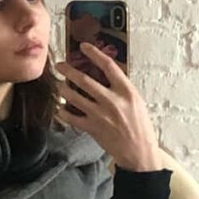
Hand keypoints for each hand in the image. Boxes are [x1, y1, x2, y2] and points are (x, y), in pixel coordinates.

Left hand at [52, 43, 161, 171]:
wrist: (139, 152)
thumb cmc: (140, 125)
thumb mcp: (136, 101)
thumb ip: (120, 88)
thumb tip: (104, 74)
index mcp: (126, 91)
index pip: (108, 66)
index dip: (94, 53)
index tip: (83, 46)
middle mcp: (112, 100)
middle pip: (84, 79)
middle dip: (68, 70)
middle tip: (59, 65)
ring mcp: (100, 115)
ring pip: (74, 97)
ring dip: (63, 89)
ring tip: (58, 85)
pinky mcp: (92, 128)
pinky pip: (71, 117)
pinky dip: (63, 112)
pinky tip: (59, 108)